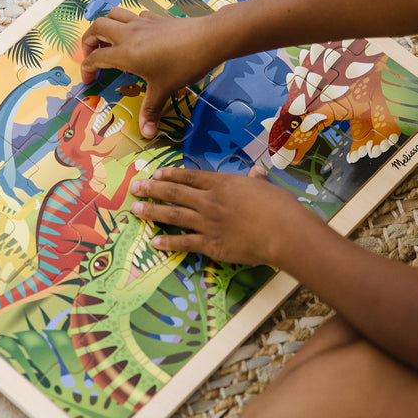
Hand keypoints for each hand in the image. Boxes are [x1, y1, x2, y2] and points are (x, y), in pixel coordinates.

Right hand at [81, 8, 220, 138]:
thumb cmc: (183, 65)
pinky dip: (128, 23)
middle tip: (91, 55)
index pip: (95, 58)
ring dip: (105, 25)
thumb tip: (147, 134)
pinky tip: (136, 34)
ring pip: (113, 15)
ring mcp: (142, 23)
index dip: (86, 69)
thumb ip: (151, 111)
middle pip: (97, 27)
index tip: (88, 81)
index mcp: (125, 53)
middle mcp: (128, 34)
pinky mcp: (155, 18)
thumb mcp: (164, 90)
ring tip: (108, 41)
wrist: (208, 39)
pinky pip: (134, 16)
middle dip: (88, 40)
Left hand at [129, 166, 312, 266]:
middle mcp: (209, 201)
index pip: (189, 176)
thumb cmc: (279, 207)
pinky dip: (168, 243)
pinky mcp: (211, 245)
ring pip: (173, 215)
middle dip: (152, 189)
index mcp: (222, 184)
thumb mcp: (266, 187)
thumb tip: (256, 172)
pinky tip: (154, 242)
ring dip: (152, 211)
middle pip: (174, 193)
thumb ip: (255, 180)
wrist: (283, 232)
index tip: (156, 173)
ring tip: (134, 210)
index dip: (170, 174)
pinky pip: (184, 243)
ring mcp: (208, 224)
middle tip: (134, 187)